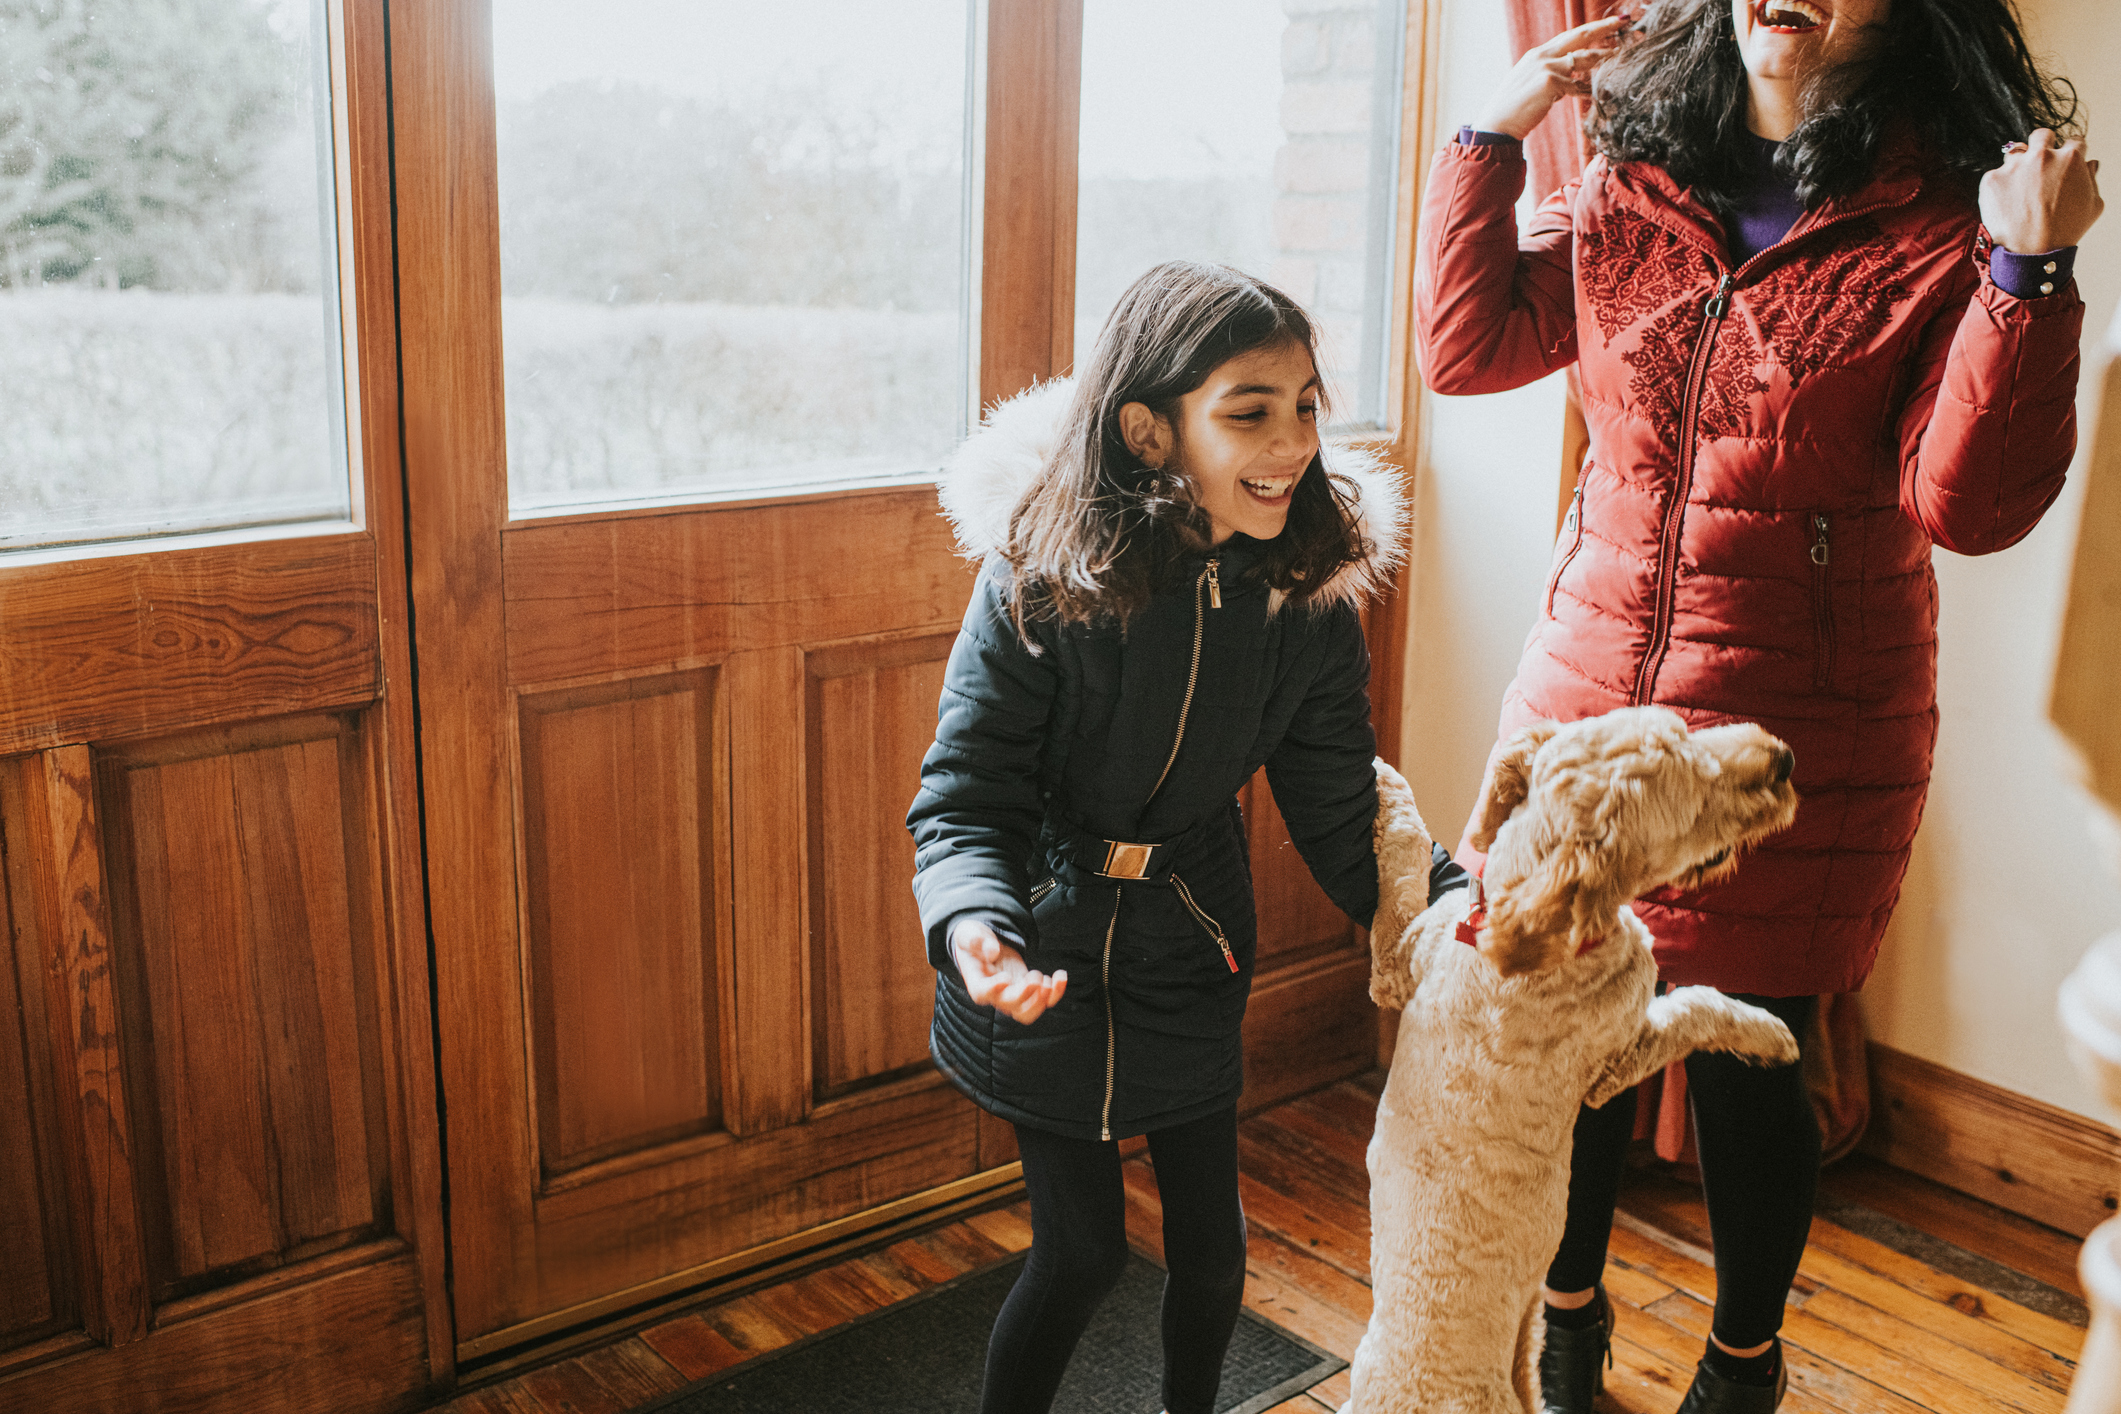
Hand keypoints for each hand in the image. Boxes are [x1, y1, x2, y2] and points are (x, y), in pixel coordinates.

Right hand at [952, 920, 1066, 1024]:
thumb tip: (993, 951)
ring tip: (1048, 980)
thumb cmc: (973, 938)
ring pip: (1027, 1013)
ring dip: (1041, 1001)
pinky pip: (1043, 1001)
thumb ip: (976, 940)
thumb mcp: (969, 933)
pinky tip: (1060, 975)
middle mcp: (994, 994)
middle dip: (1026, 994)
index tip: (1006, 978)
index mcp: (976, 980)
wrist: (984, 944)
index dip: (994, 989)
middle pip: (1009, 1006)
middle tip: (1035, 975)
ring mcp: (1012, 995)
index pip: (982, 993)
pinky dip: (1056, 993)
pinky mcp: (1027, 990)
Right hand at [1472, 14, 1630, 140]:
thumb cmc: (1512, 111)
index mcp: (1537, 55)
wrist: (1496, 126)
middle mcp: (1542, 55)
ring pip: (1583, 59)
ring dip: (1604, 56)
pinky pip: (1578, 87)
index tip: (1610, 24)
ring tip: (1620, 54)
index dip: (1590, 30)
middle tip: (1624, 20)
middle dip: (1604, 27)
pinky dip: (1589, 91)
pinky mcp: (1550, 82)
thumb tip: (1571, 81)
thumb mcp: (1531, 87)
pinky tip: (1597, 94)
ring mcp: (1546, 67)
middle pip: (1579, 36)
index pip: (1569, 38)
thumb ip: (1552, 78)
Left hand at [1981, 129, 2103, 253]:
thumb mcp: (2093, 205)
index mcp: (2071, 158)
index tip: (2064, 162)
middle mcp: (2042, 156)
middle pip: (2042, 135)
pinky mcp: (1992, 179)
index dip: (2070, 152)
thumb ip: (2092, 179)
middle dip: (2043, 146)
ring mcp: (2015, 166)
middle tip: (2039, 165)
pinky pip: (1995, 176)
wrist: (2032, 252)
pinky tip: (2006, 204)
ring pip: (2015, 152)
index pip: (2073, 141)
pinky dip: (2000, 187)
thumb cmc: (2065, 231)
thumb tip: (2089, 164)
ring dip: (2018, 164)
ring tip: (2020, 188)